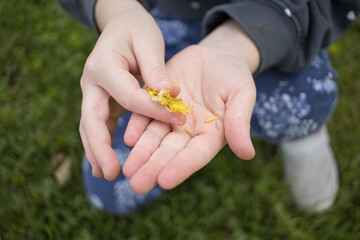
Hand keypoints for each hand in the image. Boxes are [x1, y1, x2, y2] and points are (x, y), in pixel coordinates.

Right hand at [79, 0, 184, 180]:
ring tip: (106, 174)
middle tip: (111, 173)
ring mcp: (93, 92)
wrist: (120, 23)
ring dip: (97, 151)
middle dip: (100, 147)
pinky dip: (102, 143)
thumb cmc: (136, 30)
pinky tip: (108, 161)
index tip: (178, 120)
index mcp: (104, 65)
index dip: (153, 111)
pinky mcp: (101, 99)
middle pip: (92, 119)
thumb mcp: (148, 41)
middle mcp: (92, 81)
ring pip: (90, 126)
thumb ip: (156, 68)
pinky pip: (99, 124)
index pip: (129, 97)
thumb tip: (169, 94)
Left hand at [122, 43, 256, 193]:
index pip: (196, 154)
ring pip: (154, 137)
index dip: (181, 167)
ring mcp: (171, 118)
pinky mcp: (158, 102)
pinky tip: (127, 138)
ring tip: (128, 169)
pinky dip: (137, 126)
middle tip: (137, 185)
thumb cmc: (234, 75)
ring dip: (141, 153)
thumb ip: (240, 122)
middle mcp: (189, 131)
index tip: (165, 181)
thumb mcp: (242, 94)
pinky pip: (145, 115)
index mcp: (211, 135)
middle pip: (170, 151)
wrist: (216, 54)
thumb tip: (247, 154)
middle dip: (154, 167)